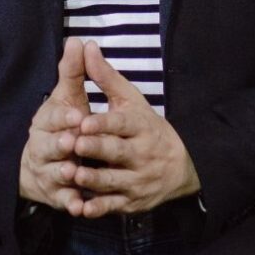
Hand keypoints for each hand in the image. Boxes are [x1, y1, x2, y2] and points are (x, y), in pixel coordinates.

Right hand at [17, 37, 94, 213]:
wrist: (39, 165)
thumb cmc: (61, 125)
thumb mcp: (67, 98)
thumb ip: (73, 73)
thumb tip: (79, 40)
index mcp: (46, 122)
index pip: (52, 116)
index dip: (63, 116)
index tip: (78, 114)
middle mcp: (43, 147)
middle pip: (49, 146)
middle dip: (60, 144)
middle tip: (73, 143)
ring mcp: (48, 172)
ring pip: (54, 173)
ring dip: (64, 173)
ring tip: (75, 173)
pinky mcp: (55, 196)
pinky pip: (62, 201)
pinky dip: (70, 204)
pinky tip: (80, 208)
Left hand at [68, 46, 200, 216]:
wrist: (181, 166)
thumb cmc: (146, 127)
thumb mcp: (130, 100)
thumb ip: (105, 77)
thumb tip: (85, 45)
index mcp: (140, 126)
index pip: (122, 124)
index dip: (103, 123)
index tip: (83, 121)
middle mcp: (141, 154)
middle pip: (117, 152)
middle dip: (96, 149)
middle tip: (74, 145)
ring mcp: (137, 180)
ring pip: (114, 181)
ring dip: (93, 179)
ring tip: (73, 174)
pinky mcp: (132, 202)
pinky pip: (114, 206)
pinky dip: (99, 208)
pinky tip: (81, 207)